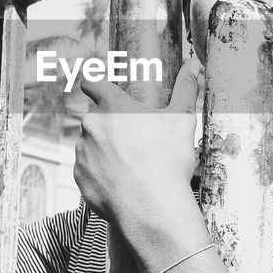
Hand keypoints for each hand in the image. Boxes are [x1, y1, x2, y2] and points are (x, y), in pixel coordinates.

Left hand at [73, 59, 201, 234]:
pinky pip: (87, 169)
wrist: (153, 208)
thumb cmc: (168, 161)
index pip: (92, 83)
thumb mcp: (182, 119)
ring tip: (130, 163)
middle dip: (109, 123)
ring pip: (89, 143)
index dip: (96, 85)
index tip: (103, 91)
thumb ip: (186, 88)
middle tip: (132, 137)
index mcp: (112, 106)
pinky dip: (99, 172)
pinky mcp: (79, 178)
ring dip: (103, 148)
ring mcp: (82, 153)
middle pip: (93, 116)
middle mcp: (90, 126)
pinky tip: (121, 181)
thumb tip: (193, 64)